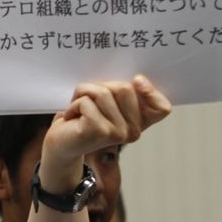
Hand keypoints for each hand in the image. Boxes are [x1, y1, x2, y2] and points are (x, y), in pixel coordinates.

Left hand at [40, 75, 170, 192]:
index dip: (152, 91)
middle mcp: (132, 132)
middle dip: (98, 87)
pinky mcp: (100, 131)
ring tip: (78, 110)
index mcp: (137, 124)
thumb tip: (136, 78)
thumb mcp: (103, 103)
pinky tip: (71, 119)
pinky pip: (87, 101)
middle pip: (125, 88)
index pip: (162, 108)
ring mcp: (118, 133)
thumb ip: (119, 93)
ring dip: (82, 94)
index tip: (137, 80)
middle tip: (87, 102)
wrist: (60, 143)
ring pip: (103, 92)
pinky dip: (73, 105)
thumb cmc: (80, 118)